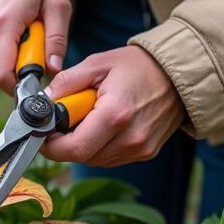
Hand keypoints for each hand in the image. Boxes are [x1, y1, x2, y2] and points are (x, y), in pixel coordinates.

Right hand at [0, 0, 71, 92]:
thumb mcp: (58, 5)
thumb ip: (57, 39)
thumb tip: (54, 70)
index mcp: (3, 23)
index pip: (1, 74)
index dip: (20, 86)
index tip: (40, 79)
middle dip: (19, 76)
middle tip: (39, 58)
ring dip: (14, 66)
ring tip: (31, 44)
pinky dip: (7, 58)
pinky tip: (20, 40)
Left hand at [42, 46, 186, 166]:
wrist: (179, 75)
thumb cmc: (138, 66)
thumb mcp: (98, 64)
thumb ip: (67, 82)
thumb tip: (45, 101)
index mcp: (115, 115)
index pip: (73, 149)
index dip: (52, 146)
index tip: (44, 134)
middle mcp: (130, 138)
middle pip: (82, 157)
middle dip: (66, 144)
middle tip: (65, 122)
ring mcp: (140, 148)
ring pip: (96, 160)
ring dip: (84, 145)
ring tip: (89, 119)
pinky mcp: (146, 153)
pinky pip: (111, 158)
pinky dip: (100, 146)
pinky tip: (105, 126)